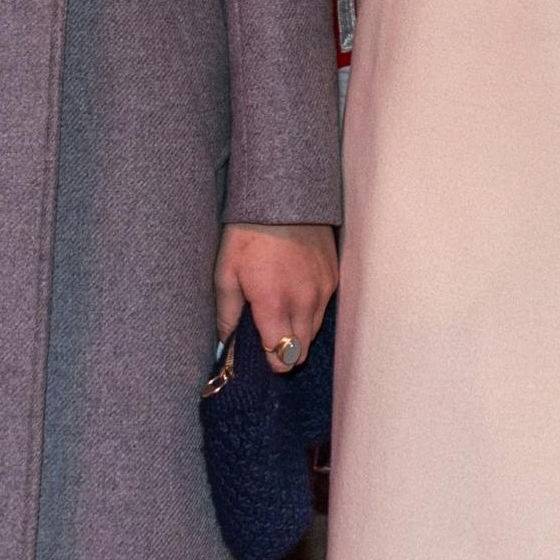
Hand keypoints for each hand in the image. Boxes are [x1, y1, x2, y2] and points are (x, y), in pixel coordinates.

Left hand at [215, 222, 337, 370]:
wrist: (284, 197)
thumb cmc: (248, 235)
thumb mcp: (225, 273)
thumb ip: (227, 315)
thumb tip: (226, 344)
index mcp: (274, 304)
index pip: (281, 355)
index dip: (270, 362)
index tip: (260, 358)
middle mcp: (304, 301)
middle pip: (301, 350)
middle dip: (285, 352)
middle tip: (269, 340)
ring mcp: (323, 289)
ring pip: (314, 331)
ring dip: (298, 332)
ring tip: (280, 316)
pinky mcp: (334, 277)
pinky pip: (324, 308)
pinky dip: (310, 311)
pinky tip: (294, 295)